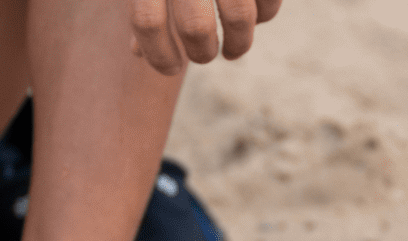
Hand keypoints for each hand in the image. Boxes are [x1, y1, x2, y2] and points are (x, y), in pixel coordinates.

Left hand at [128, 0, 282, 75]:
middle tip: (205, 55)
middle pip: (195, 26)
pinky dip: (266, 13)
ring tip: (234, 52)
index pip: (147, 22)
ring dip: (238, 42)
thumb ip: (144, 2)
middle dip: (202, 51)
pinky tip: (258, 16)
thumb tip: (137, 52)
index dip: (158, 54)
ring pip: (239, 16)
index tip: (171, 68)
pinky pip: (270, 1)